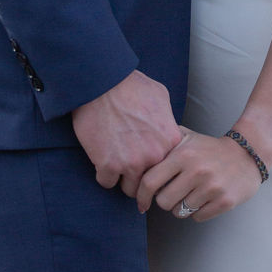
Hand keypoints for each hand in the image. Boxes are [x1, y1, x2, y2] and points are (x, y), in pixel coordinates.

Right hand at [72, 70, 180, 194]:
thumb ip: (167, 120)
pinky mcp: (108, 165)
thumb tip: (167, 130)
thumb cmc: (130, 85)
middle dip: (140, 176)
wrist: (103, 82)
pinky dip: (103, 173)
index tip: (148, 164)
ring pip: (128, 188)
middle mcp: (154, 156)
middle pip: (150, 183)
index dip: (157, 167)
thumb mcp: (160, 97)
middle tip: (129, 164)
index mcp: (169, 141)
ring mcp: (131, 163)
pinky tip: (101, 158)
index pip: (169, 169)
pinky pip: (106, 182)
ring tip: (115, 160)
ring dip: (121, 177)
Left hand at [136, 129, 263, 220]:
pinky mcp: (224, 201)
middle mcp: (196, 171)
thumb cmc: (210, 148)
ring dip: (181, 207)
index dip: (140, 195)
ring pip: (180, 212)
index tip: (141, 202)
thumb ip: (164, 140)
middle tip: (174, 192)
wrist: (247, 153)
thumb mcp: (187, 137)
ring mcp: (211, 187)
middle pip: (163, 202)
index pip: (150, 181)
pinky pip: (197, 217)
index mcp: (183, 154)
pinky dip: (197, 211)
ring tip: (191, 193)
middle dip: (165, 200)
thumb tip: (136, 148)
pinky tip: (204, 198)